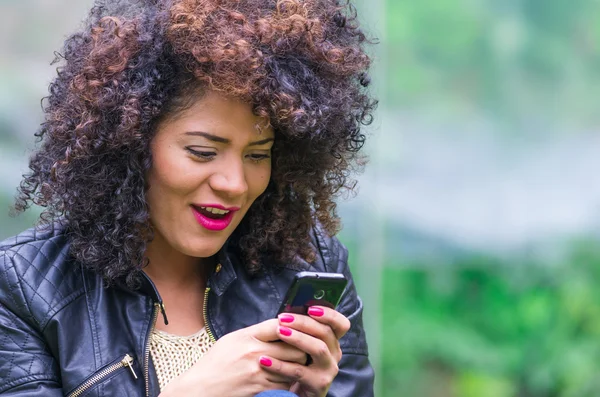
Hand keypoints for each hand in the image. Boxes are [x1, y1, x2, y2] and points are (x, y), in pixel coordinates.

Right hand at [158, 319, 306, 396]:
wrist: (199, 390)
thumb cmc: (214, 364)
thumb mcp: (230, 341)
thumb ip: (254, 333)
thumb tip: (277, 326)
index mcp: (246, 337)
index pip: (279, 324)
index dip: (292, 325)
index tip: (296, 327)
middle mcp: (255, 354)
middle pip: (293, 346)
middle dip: (301, 347)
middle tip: (303, 348)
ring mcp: (259, 373)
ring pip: (294, 366)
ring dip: (298, 365)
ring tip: (298, 364)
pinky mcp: (261, 390)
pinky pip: (286, 384)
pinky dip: (289, 381)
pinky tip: (287, 379)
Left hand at [259, 306, 350, 396]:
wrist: (294, 394)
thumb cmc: (294, 365)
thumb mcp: (299, 346)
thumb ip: (299, 330)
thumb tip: (286, 311)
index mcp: (331, 341)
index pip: (340, 324)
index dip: (329, 314)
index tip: (311, 307)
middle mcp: (334, 354)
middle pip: (326, 333)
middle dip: (304, 322)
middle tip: (283, 318)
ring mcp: (328, 370)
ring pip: (318, 348)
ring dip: (298, 338)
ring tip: (279, 331)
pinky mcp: (319, 385)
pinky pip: (299, 371)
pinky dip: (281, 364)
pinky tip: (265, 360)